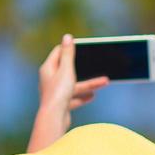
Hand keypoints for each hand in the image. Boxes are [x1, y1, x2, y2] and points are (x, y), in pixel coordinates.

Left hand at [28, 34, 109, 151]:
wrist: (54, 118)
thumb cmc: (59, 93)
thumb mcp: (66, 70)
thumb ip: (68, 54)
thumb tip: (67, 37)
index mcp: (48, 69)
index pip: (58, 52)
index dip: (69, 48)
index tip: (83, 46)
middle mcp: (49, 79)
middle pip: (68, 69)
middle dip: (84, 67)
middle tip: (96, 62)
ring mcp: (55, 92)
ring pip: (74, 84)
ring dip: (89, 83)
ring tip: (105, 81)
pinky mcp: (61, 104)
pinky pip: (74, 98)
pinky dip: (83, 96)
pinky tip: (93, 96)